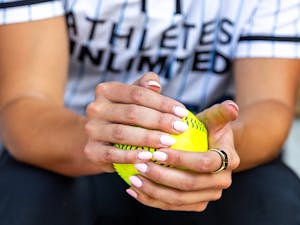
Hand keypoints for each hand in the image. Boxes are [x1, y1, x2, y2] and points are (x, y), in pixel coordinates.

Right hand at [84, 72, 189, 172]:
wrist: (102, 139)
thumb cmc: (125, 116)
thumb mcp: (134, 98)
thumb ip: (145, 87)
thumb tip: (155, 84)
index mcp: (106, 90)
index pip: (137, 93)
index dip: (162, 103)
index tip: (183, 112)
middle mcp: (95, 108)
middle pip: (131, 112)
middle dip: (159, 120)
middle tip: (180, 128)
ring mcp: (91, 130)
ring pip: (122, 133)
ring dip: (148, 138)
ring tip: (169, 143)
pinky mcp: (91, 150)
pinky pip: (112, 154)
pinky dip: (131, 156)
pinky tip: (149, 158)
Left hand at [125, 76, 239, 210]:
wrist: (211, 150)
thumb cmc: (208, 130)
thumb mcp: (214, 119)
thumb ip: (220, 112)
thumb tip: (231, 105)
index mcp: (229, 161)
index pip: (204, 163)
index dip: (181, 159)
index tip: (157, 152)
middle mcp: (222, 182)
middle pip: (189, 185)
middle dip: (161, 177)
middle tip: (139, 165)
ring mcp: (208, 196)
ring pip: (178, 199)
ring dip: (153, 191)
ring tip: (133, 178)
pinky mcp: (195, 203)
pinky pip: (172, 206)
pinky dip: (151, 200)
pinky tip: (133, 190)